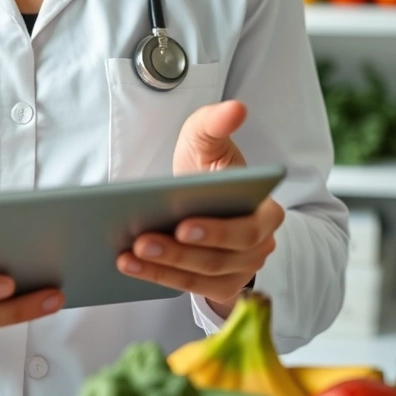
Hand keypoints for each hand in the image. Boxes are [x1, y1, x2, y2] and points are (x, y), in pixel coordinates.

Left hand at [116, 101, 284, 316]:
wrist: (197, 199)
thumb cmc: (206, 171)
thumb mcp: (207, 142)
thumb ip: (216, 124)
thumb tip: (236, 109)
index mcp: (267, 213)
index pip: (247, 229)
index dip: (217, 232)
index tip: (183, 225)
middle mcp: (259, 248)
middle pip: (220, 258)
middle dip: (178, 252)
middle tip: (141, 241)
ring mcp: (239, 271)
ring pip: (201, 276)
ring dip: (162, 268)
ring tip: (128, 256)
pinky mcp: (217, 286)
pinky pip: (187, 286)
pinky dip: (157, 278)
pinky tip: (129, 267)